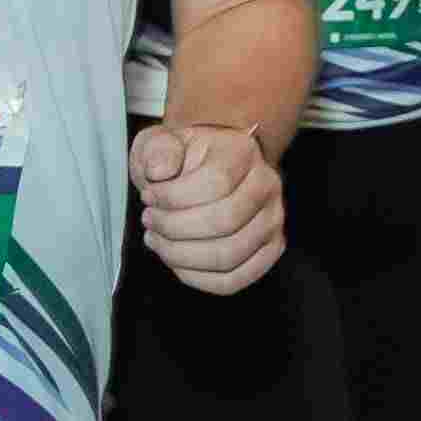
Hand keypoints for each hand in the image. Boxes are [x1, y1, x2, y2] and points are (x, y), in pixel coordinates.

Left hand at [132, 120, 289, 296]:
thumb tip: (161, 171)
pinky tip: (176, 262)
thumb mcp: (162, 141)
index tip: (148, 196)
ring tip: (158, 240)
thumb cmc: (182, 158)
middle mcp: (267, 186)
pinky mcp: (268, 250)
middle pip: (224, 221)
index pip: (216, 182)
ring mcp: (272, 221)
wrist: (205, 168)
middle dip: (173, 227)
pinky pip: (234, 279)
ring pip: (228, 255)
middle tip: (150, 220)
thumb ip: (158, 149)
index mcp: (243, 153)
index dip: (173, 197)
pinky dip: (198, 278)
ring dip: (181, 254)